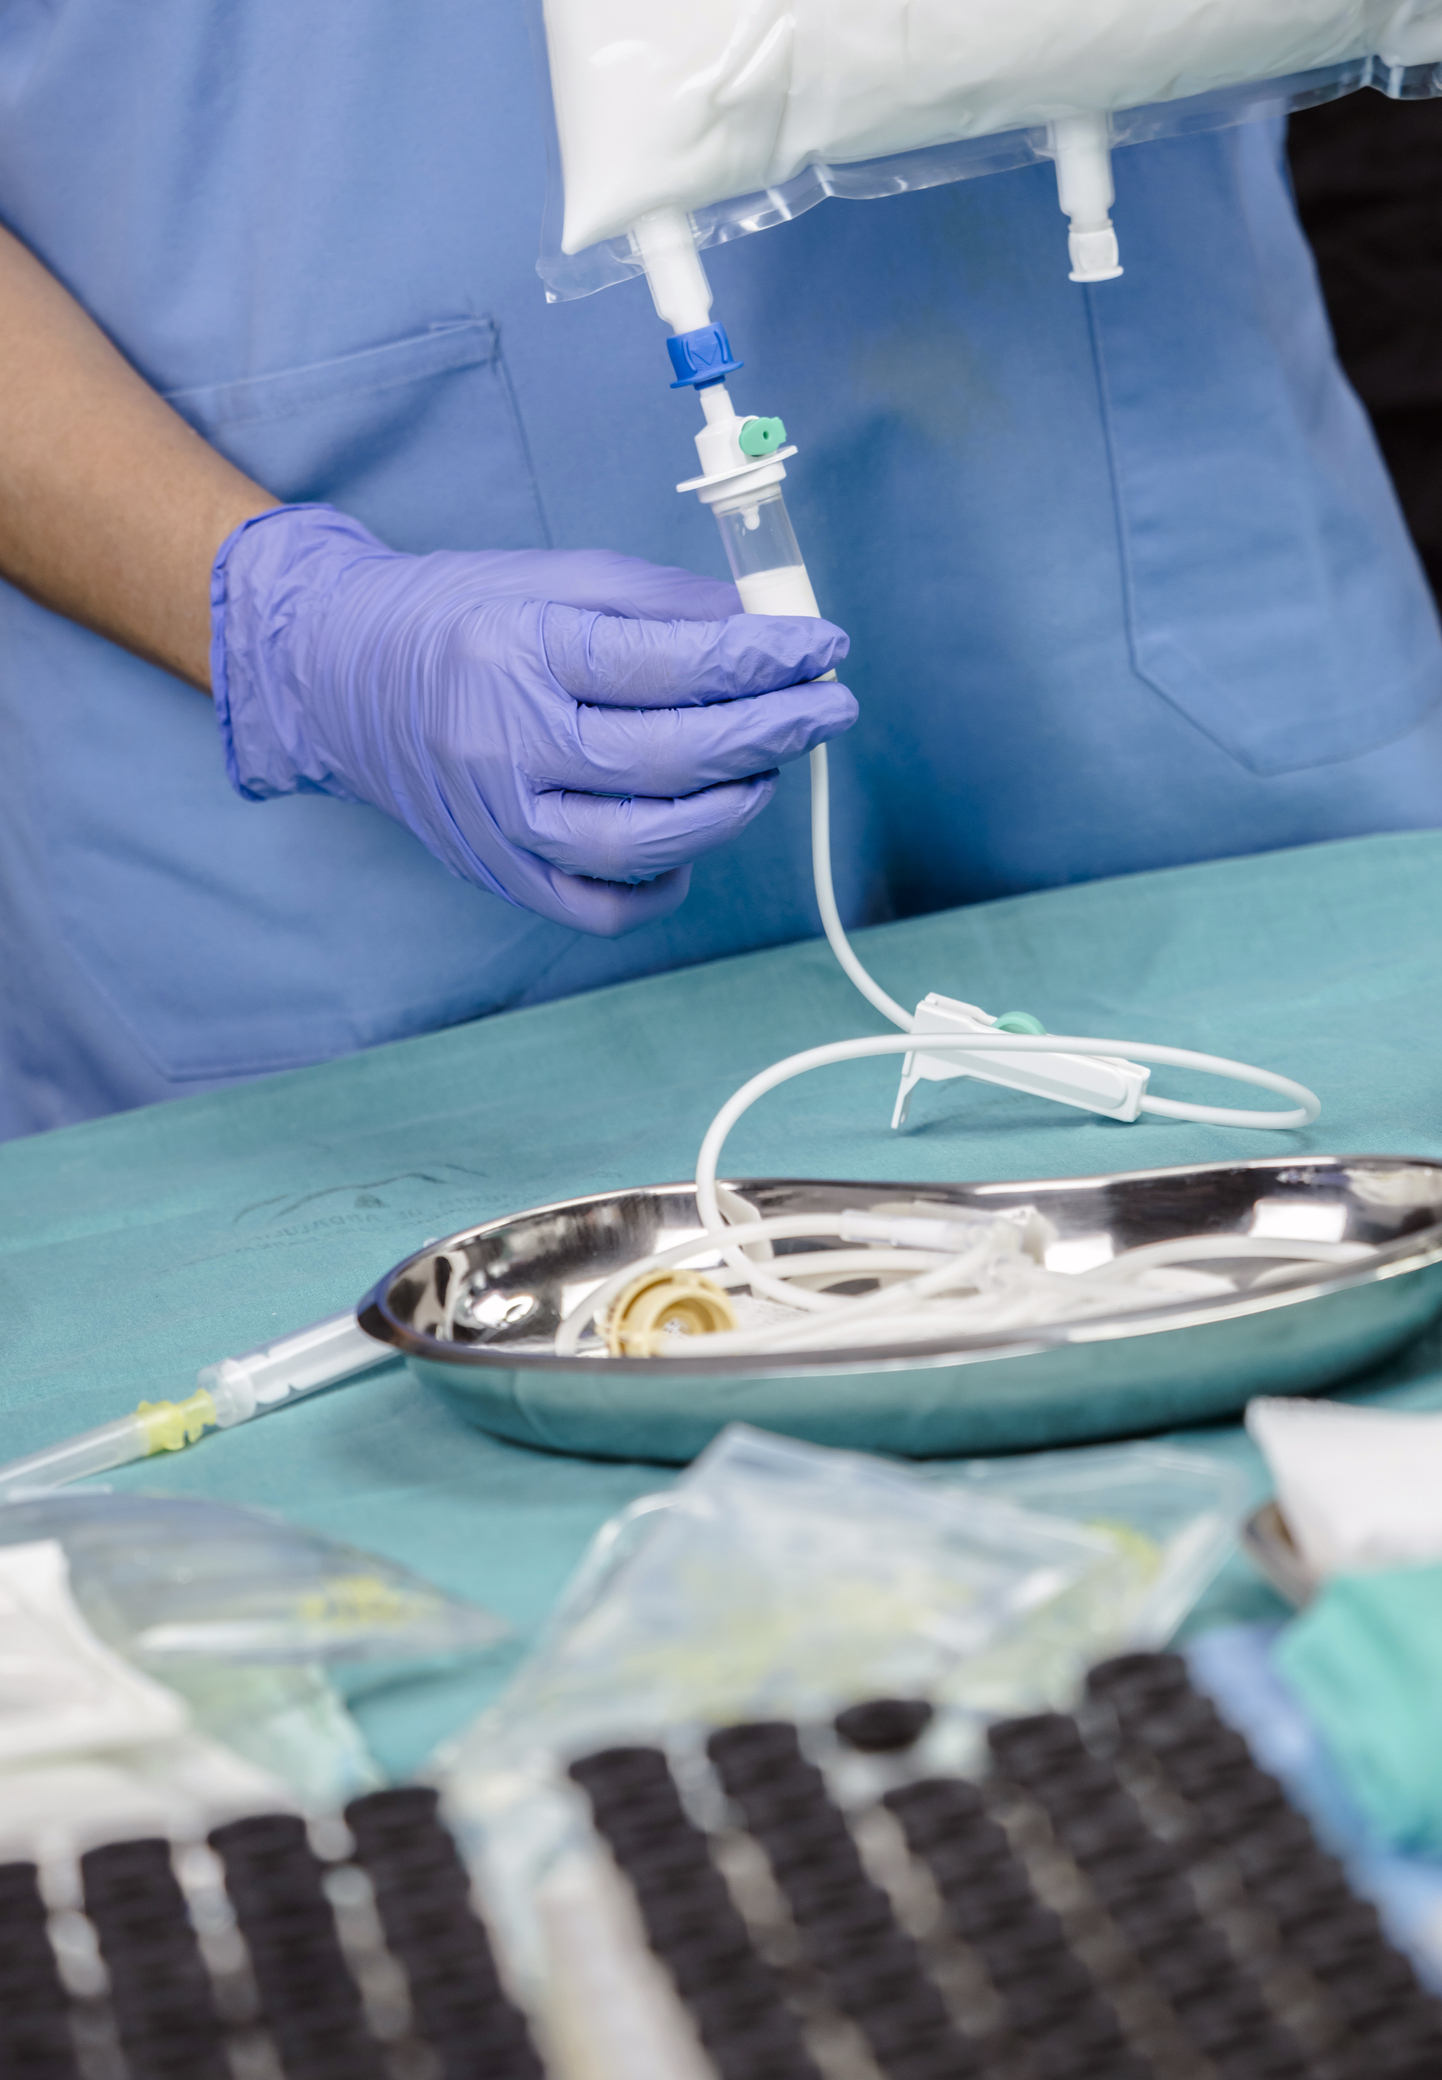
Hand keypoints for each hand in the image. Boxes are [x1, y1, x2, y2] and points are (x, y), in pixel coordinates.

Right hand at [212, 506, 855, 934]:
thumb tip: (763, 628)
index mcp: (516, 649)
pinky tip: (692, 835)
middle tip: (830, 708)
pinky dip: (663, 880)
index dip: (761, 660)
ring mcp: (498, 821)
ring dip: (729, 809)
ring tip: (765, 768)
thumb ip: (659, 603)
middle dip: (769, 734)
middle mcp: (502, 743)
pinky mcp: (498, 872)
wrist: (339, 676)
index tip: (824, 648)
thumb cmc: (459, 616)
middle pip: (666, 759)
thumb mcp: (553, 576)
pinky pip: (600, 905)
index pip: (663, 665)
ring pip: (642, 842)